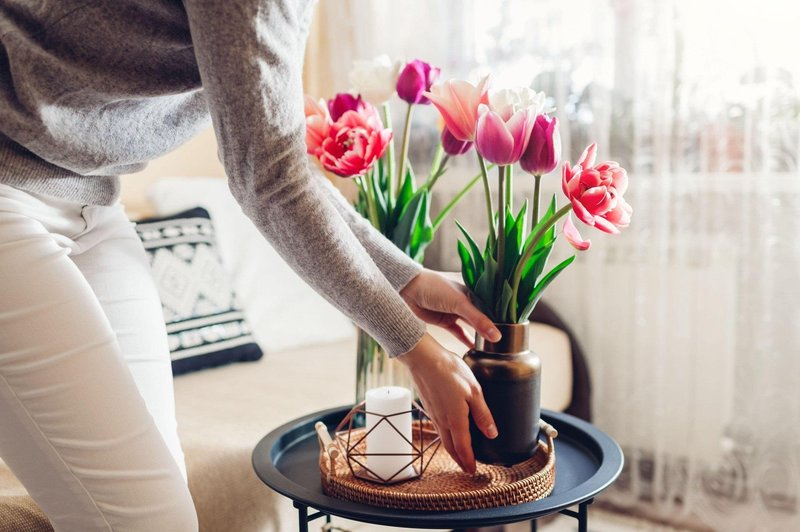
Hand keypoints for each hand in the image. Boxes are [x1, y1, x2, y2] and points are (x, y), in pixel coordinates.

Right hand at [398, 333, 497, 473]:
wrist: (423, 359)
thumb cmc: (449, 371)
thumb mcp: (473, 391)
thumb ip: (483, 413)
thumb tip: (492, 433)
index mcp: (456, 420)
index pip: (463, 448)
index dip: (468, 461)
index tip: (473, 471)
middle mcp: (442, 421)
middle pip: (450, 447)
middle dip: (459, 460)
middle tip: (466, 468)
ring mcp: (433, 414)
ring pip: (443, 438)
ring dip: (452, 449)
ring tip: (460, 452)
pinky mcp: (429, 406)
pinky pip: (438, 427)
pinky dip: (446, 436)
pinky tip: (450, 430)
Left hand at [400, 269, 500, 346]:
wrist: (406, 290)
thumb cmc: (434, 288)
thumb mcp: (459, 303)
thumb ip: (478, 320)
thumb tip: (497, 336)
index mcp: (472, 291)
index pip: (492, 306)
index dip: (502, 317)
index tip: (514, 330)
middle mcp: (466, 301)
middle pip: (483, 317)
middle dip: (492, 328)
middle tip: (507, 343)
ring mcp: (454, 312)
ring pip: (471, 326)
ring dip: (479, 335)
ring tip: (493, 348)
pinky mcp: (444, 321)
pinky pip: (458, 332)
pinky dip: (466, 340)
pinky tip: (475, 348)